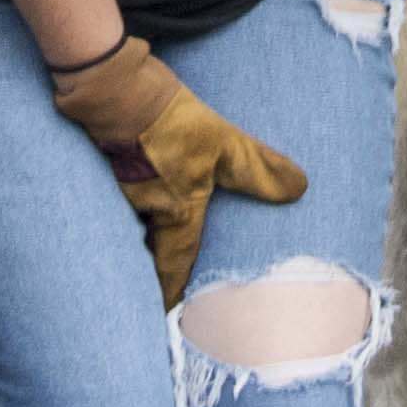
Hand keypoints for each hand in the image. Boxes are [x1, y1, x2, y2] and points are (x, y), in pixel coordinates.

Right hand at [49, 34, 306, 304]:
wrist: (116, 91)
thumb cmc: (173, 124)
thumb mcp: (224, 145)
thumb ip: (258, 170)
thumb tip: (300, 188)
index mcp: (175, 214)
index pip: (175, 267)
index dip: (173, 293)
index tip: (171, 315)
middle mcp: (144, 213)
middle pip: (147, 254)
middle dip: (150, 275)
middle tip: (153, 293)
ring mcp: (120, 194)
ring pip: (130, 229)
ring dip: (136, 243)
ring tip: (141, 253)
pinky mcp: (106, 172)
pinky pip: (115, 203)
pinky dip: (123, 210)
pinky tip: (128, 201)